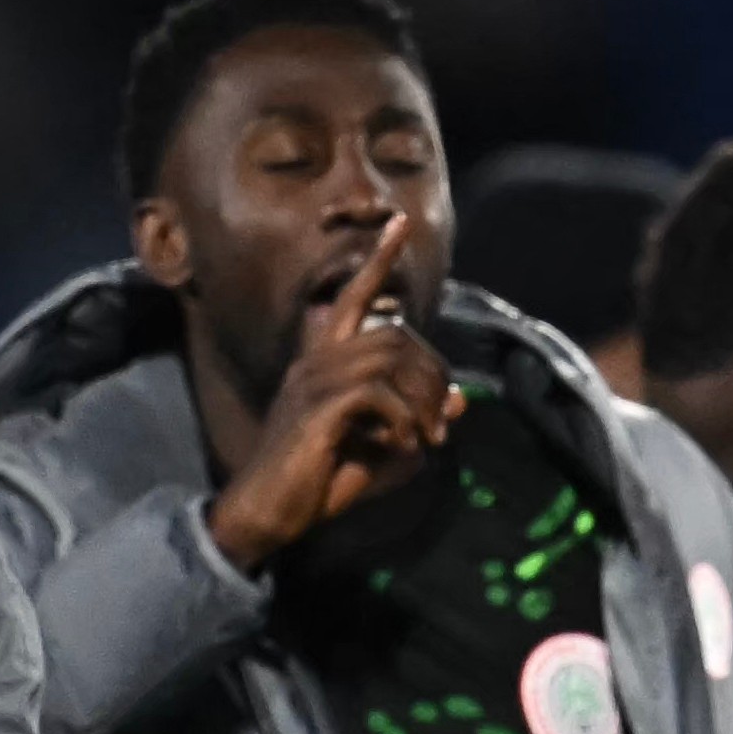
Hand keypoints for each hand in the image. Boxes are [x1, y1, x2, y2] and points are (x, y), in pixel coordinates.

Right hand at [201, 209, 459, 568]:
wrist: (272, 510)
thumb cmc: (325, 479)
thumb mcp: (385, 448)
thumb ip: (419, 419)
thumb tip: (460, 398)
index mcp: (326, 360)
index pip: (353, 296)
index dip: (377, 260)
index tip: (397, 222)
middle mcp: (317, 360)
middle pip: (397, 336)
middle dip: (433, 378)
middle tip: (440, 425)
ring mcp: (314, 380)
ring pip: (392, 361)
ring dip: (422, 405)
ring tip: (423, 440)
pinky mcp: (318, 407)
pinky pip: (379, 395)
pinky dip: (403, 424)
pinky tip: (402, 449)